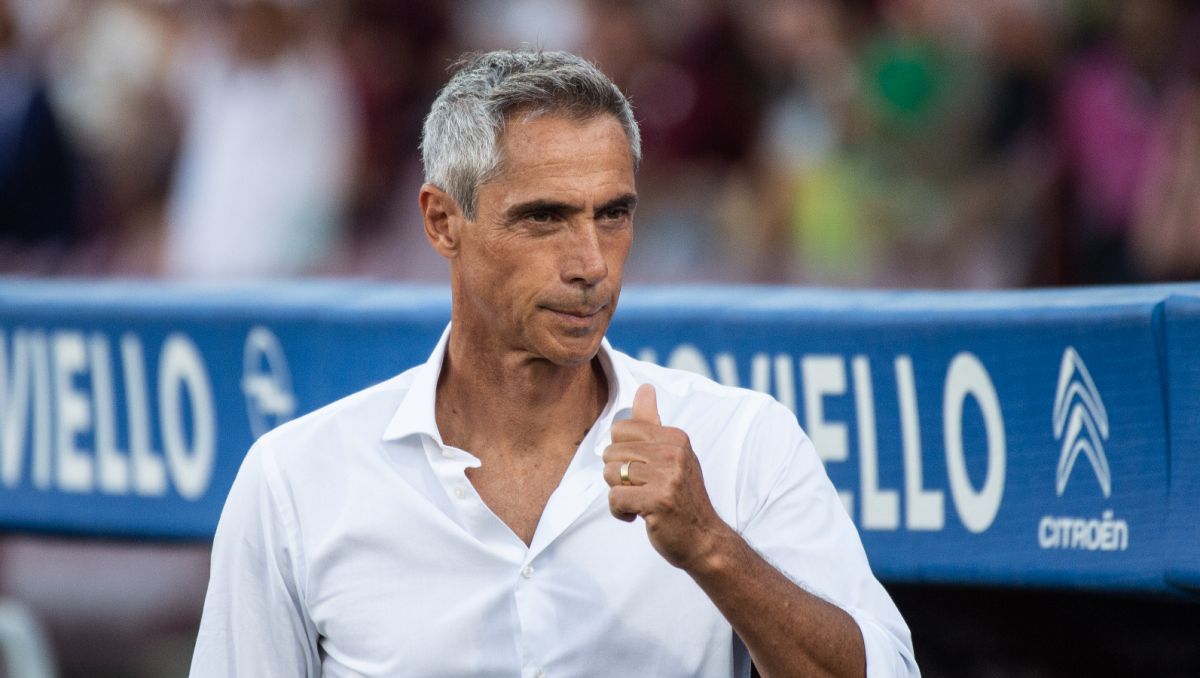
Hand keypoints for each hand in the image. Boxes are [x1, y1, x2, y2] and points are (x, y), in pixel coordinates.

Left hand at [603, 384, 727, 571]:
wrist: (704, 539)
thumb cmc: (681, 498)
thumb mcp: (672, 455)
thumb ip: (652, 422)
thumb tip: (645, 388)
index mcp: (675, 437)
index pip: (621, 429)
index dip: (622, 454)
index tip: (642, 470)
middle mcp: (674, 452)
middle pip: (612, 452)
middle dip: (618, 475)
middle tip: (642, 489)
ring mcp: (668, 476)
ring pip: (611, 474)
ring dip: (619, 494)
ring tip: (641, 502)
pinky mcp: (658, 500)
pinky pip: (615, 498)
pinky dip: (620, 512)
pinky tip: (638, 517)